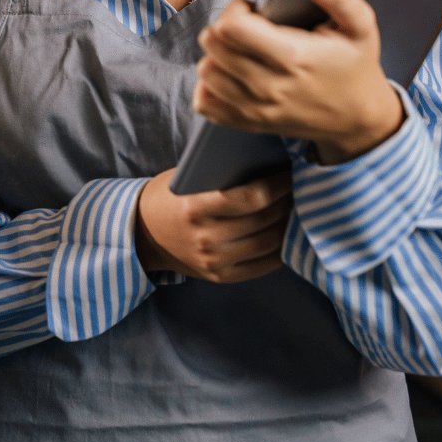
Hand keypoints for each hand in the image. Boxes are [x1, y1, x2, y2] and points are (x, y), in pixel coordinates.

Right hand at [135, 169, 290, 282]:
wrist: (142, 235)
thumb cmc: (167, 198)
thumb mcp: (184, 180)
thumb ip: (218, 177)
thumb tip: (263, 164)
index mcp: (194, 209)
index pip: (248, 198)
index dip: (276, 185)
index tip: (290, 173)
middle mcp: (205, 239)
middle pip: (263, 220)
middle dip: (288, 201)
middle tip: (299, 186)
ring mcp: (214, 261)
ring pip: (268, 243)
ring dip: (287, 224)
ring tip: (296, 208)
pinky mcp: (221, 277)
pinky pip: (263, 265)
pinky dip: (280, 249)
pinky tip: (286, 232)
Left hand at [194, 0, 404, 163]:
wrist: (360, 119)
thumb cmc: (356, 65)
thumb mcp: (360, 26)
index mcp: (293, 57)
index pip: (231, 27)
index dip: (235, 8)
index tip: (252, 8)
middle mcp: (270, 86)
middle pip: (213, 46)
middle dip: (223, 27)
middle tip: (245, 27)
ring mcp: (256, 109)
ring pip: (206, 72)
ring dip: (215, 55)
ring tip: (240, 49)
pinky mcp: (248, 124)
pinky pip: (206, 104)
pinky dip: (209, 87)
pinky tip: (229, 75)